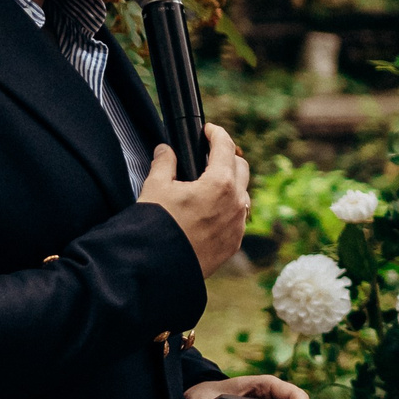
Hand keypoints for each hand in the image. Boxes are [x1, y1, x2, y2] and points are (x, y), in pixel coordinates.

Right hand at [142, 124, 249, 276]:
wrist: (158, 267)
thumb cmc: (157, 225)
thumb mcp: (155, 187)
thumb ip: (164, 163)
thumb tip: (165, 151)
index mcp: (220, 183)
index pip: (226, 147)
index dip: (217, 134)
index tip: (208, 131)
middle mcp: (236, 203)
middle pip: (242, 168)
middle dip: (228, 156)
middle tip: (210, 154)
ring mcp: (238, 225)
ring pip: (243, 195)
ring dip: (231, 184)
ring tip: (211, 183)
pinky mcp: (234, 243)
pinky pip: (238, 218)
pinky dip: (229, 208)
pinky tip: (212, 210)